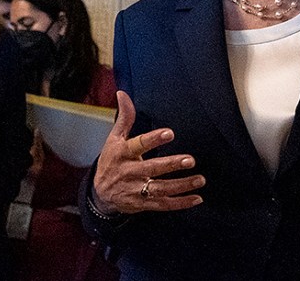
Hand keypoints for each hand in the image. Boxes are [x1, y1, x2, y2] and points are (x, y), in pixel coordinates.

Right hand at [92, 90, 204, 214]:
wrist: (99, 194)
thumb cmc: (111, 161)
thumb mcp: (113, 138)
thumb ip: (124, 117)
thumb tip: (122, 93)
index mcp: (123, 153)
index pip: (138, 144)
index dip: (153, 139)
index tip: (169, 133)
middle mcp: (129, 172)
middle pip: (152, 169)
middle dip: (171, 165)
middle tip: (190, 160)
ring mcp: (136, 190)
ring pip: (160, 189)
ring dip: (181, 185)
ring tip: (200, 180)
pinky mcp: (143, 204)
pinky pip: (163, 205)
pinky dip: (180, 203)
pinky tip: (196, 199)